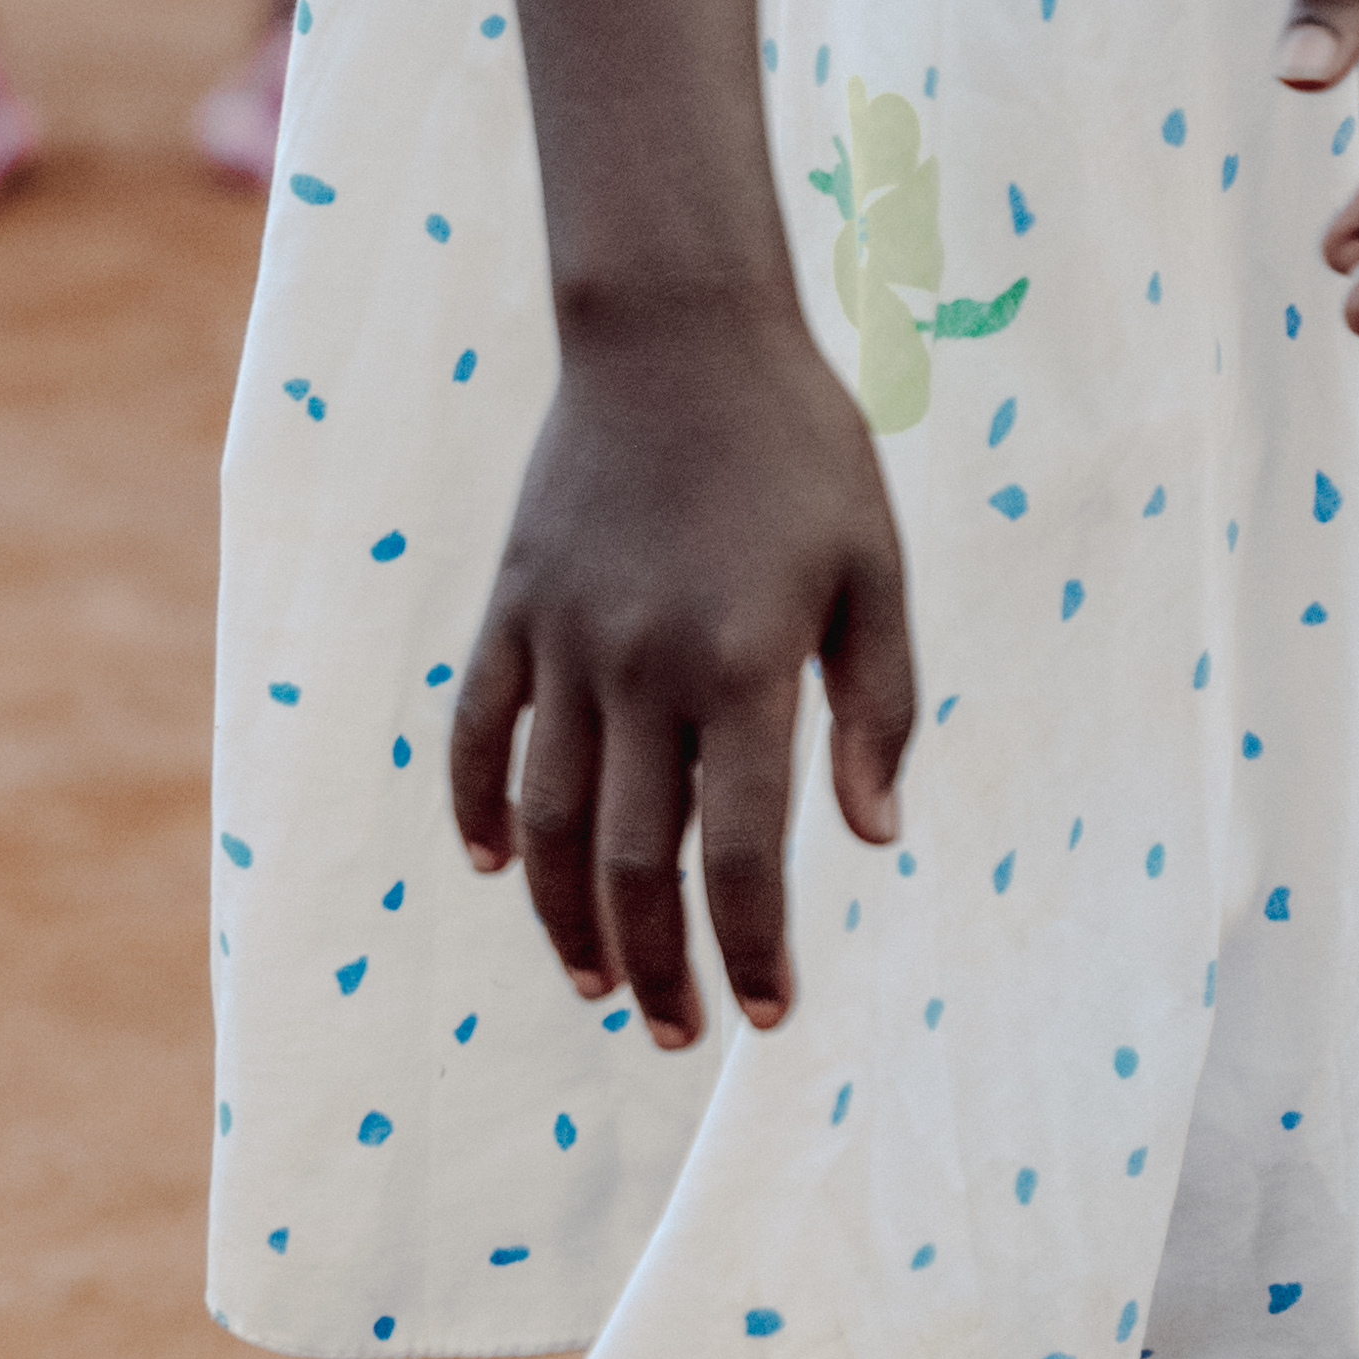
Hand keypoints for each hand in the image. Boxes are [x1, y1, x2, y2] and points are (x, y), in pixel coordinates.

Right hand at [449, 299, 915, 1048]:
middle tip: (679, 1031)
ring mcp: (564, 639)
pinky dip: (478, 809)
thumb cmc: (801, 448)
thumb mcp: (875, 569)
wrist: (677, 327)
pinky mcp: (512, 606)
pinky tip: (497, 867)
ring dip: (569, 919)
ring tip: (599, 983)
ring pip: (551, 821)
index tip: (767, 1014)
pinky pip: (477, 734)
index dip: (753, 949)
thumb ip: (881, 708)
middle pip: (639, 863)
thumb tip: (873, 839)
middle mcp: (644, 667)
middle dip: (660, 966)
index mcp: (746, 664)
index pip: (744, 853)